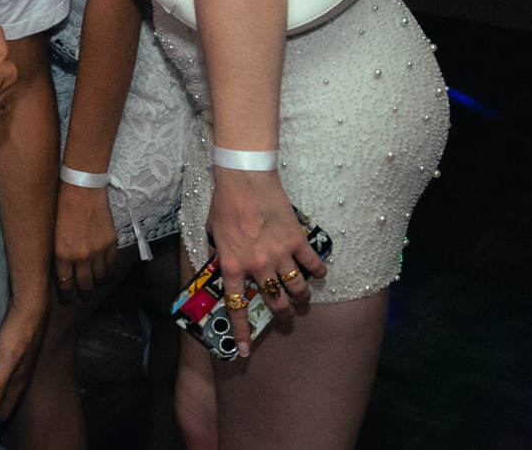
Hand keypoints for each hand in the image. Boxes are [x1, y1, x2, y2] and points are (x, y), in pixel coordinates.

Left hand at [0, 299, 45, 417]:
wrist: (31, 306)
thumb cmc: (18, 332)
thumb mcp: (6, 359)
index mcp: (18, 380)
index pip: (4, 408)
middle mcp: (20, 375)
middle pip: (5, 398)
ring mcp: (18, 363)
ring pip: (5, 384)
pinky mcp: (14, 351)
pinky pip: (3, 370)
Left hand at [54, 179, 120, 295]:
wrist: (81, 188)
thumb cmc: (61, 206)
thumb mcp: (51, 233)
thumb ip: (56, 253)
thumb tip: (59, 270)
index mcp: (61, 254)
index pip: (64, 284)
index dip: (65, 295)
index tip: (66, 300)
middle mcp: (80, 257)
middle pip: (84, 285)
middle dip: (83, 293)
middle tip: (82, 296)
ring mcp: (97, 251)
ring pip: (100, 278)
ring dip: (97, 284)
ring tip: (95, 285)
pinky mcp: (110, 243)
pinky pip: (112, 265)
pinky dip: (109, 272)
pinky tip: (106, 273)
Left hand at [206, 166, 326, 356]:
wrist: (244, 179)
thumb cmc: (224, 203)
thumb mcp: (212, 233)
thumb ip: (219, 255)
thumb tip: (221, 268)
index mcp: (232, 265)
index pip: (237, 306)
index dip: (240, 332)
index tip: (243, 352)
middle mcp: (257, 266)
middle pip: (276, 303)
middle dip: (283, 315)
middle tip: (285, 315)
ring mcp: (279, 254)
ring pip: (297, 290)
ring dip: (301, 299)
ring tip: (302, 299)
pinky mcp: (296, 241)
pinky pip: (313, 266)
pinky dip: (318, 273)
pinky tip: (318, 274)